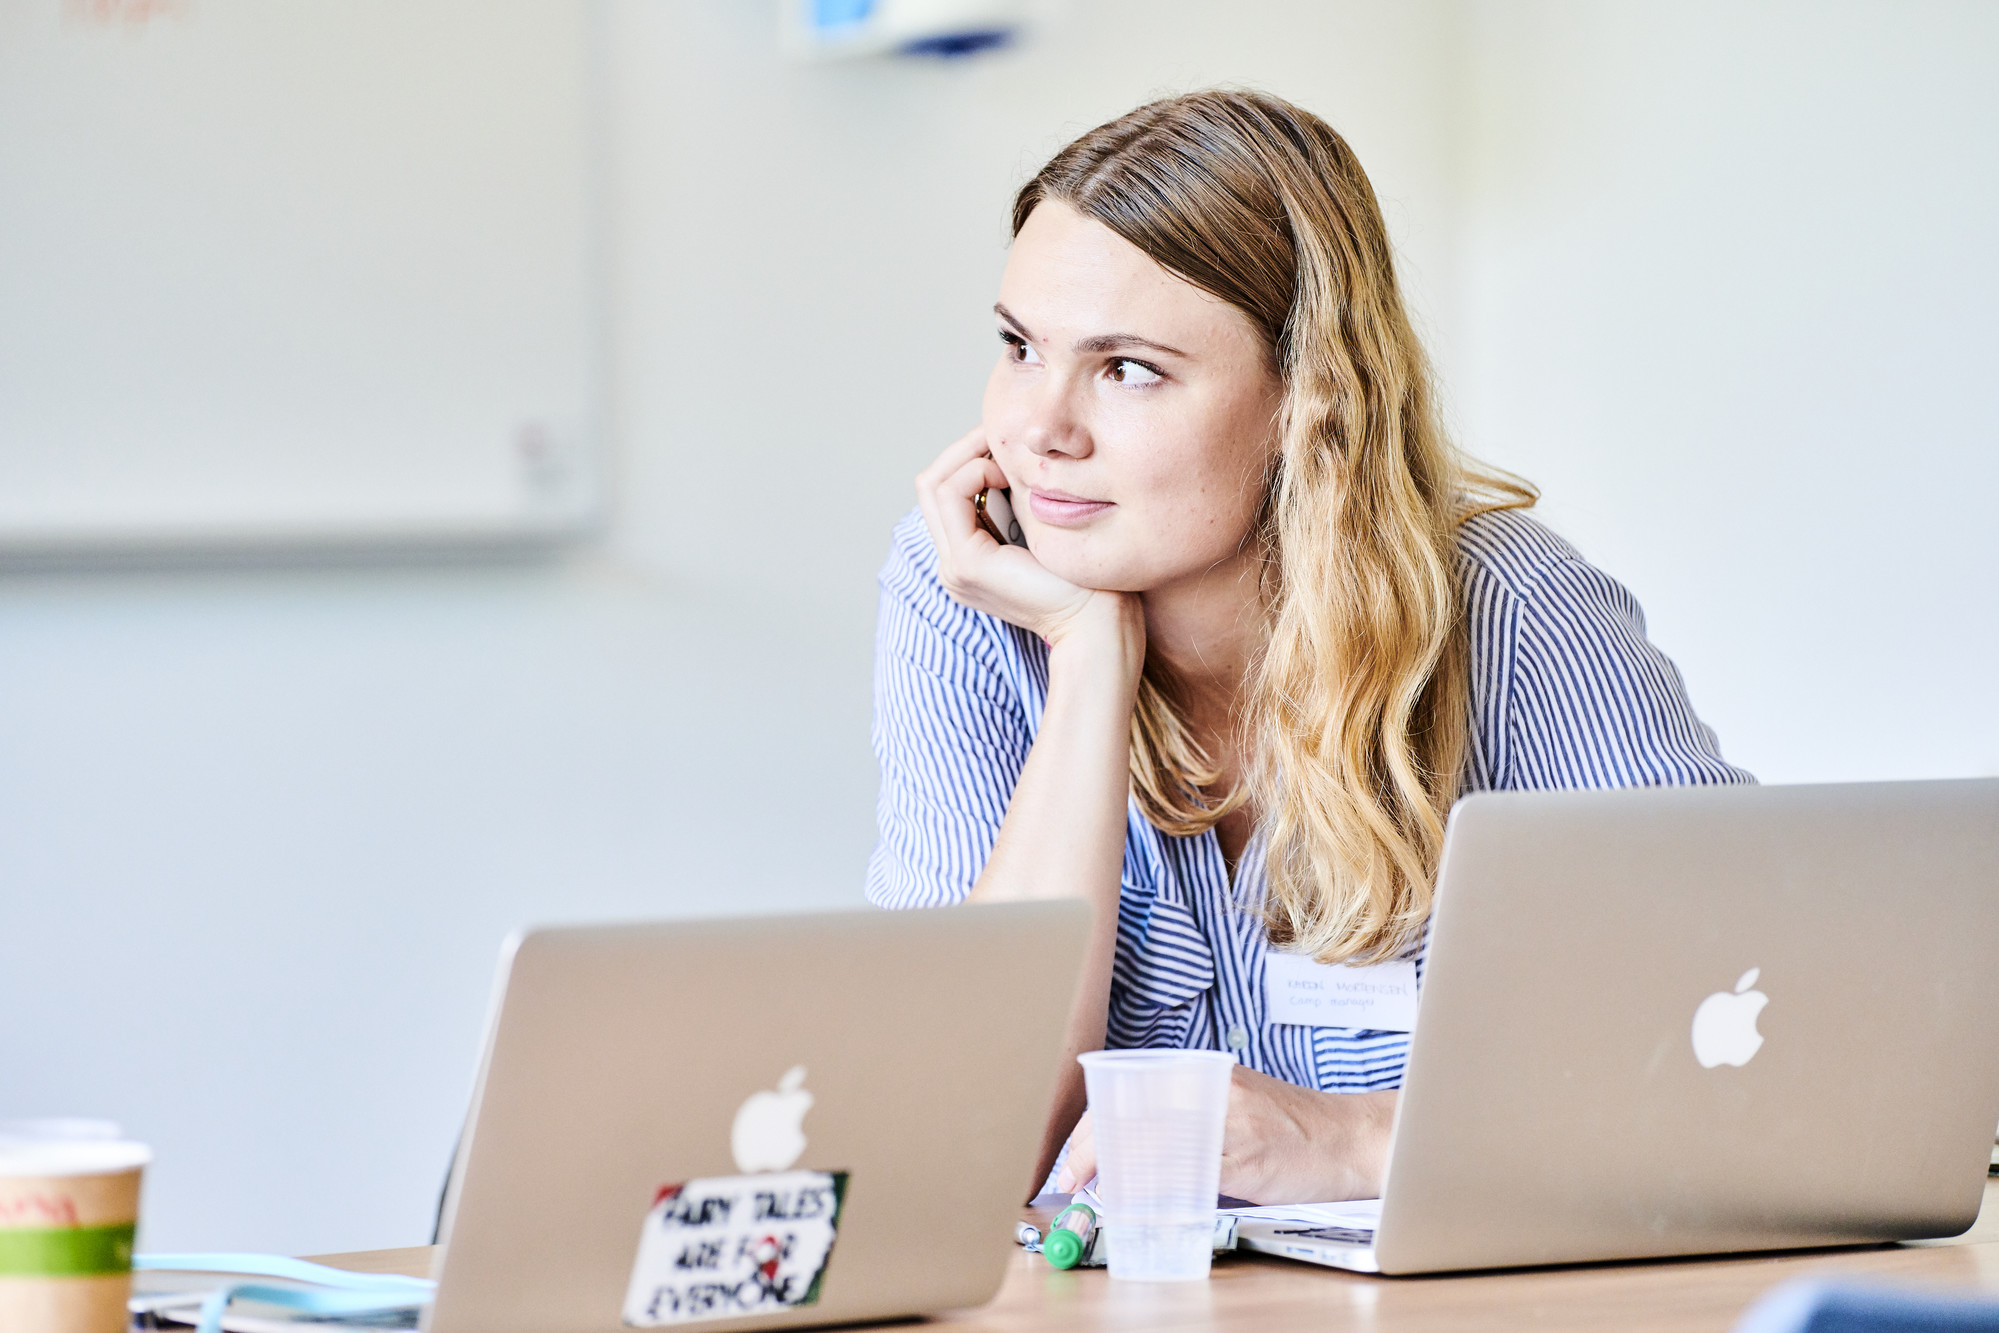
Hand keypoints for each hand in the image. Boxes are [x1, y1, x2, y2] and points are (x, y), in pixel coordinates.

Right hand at [913, 427, 1128, 646]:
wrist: (1099, 622)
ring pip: (933, 484)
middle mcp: (953, 564)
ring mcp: (954, 567)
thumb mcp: (1043, 526)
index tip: (1005, 441)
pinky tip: (1006, 473)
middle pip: (931, 484)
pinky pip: (950, 495)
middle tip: (999, 434)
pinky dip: (974, 472)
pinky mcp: (966, 564)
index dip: (969, 456)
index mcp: (969, 558)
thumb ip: (1020, 500)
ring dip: (968, 456)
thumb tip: (1012, 455)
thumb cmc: (1087, 577)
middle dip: (963, 449)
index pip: (945, 492)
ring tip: (1006, 455)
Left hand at [1054, 1065, 1395, 1204]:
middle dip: (1092, 1148)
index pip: (1127, 1089)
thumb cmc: (1287, 1129)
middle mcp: (1211, 1085)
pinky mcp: (1246, 1154)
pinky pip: (1190, 1169)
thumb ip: (1182, 1120)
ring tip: (1098, 1190)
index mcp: (1201, 1072)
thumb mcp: (1228, 1107)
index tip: (1071, 1160)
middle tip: (1073, 1179)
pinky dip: (1160, 1185)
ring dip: (1118, 1168)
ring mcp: (1228, 1118)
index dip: (1091, 1127)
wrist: (1349, 1139)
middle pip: (1131, 1110)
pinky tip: (1145, 1199)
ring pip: (1154, 1138)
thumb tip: (1122, 1156)